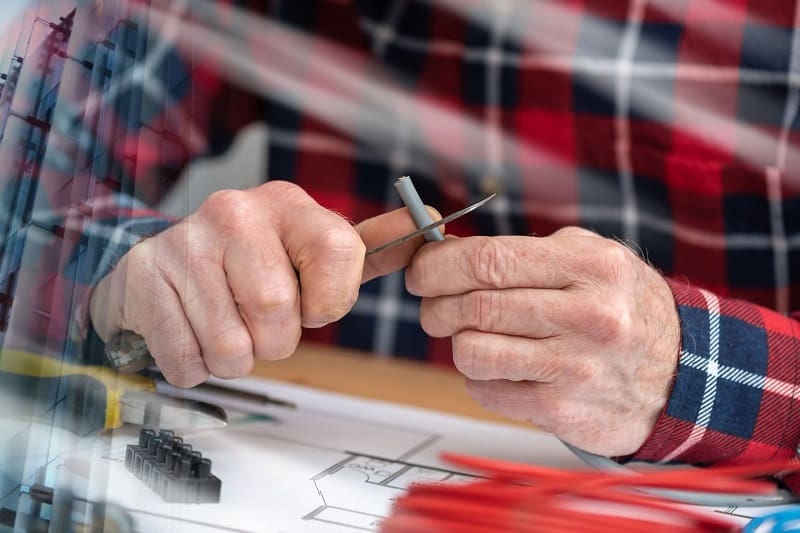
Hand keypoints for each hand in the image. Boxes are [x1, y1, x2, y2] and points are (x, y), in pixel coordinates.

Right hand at [90, 181, 437, 386]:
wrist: (166, 265)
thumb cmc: (253, 265)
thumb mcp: (313, 248)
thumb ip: (372, 245)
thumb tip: (430, 219)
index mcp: (287, 204)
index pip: (341, 254)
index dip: (330, 301)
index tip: (310, 304)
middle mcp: (234, 211)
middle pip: (278, 313)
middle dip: (277, 341)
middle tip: (261, 324)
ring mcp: (184, 243)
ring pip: (233, 347)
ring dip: (236, 358)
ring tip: (226, 327)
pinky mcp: (145, 278)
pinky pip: (187, 360)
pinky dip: (196, 365)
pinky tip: (193, 332)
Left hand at [406, 227, 679, 455]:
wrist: (681, 373)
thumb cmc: (620, 306)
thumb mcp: (589, 258)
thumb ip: (523, 253)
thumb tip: (446, 255)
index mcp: (590, 267)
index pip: (489, 261)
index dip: (439, 266)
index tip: (421, 271)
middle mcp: (588, 316)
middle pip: (474, 307)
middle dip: (436, 306)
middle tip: (435, 308)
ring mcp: (577, 368)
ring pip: (472, 352)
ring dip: (458, 344)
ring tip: (471, 337)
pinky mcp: (564, 412)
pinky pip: (486, 391)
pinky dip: (480, 378)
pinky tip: (503, 367)